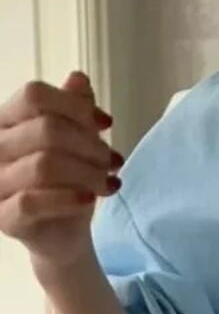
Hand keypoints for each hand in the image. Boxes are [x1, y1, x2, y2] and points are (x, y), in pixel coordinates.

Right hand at [0, 72, 120, 274]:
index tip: (105, 125)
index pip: (35, 96)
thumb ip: (74, 111)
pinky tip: (91, 198)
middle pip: (46, 129)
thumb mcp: (76, 144)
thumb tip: (79, 79)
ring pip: (44, 165)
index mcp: (7, 120)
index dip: (76, 107)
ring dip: (87, 173)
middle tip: (112, 160)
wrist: (63, 234)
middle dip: (89, 144)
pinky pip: (33, 202)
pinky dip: (69, 198)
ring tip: (108, 182)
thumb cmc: (66, 184)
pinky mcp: (4, 216)